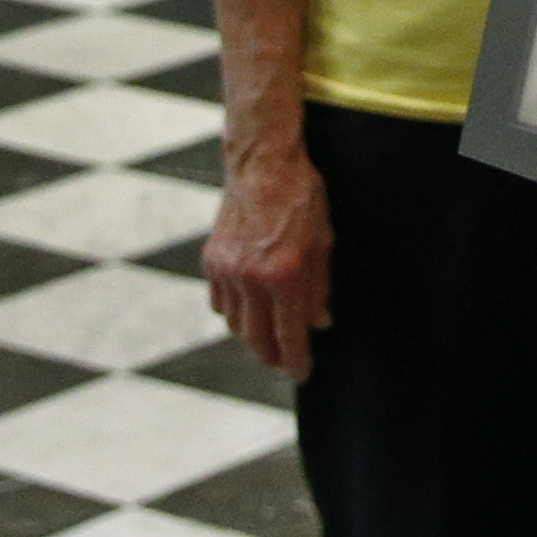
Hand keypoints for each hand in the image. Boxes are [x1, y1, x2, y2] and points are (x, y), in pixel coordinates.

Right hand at [204, 133, 334, 378]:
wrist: (262, 162)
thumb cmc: (300, 196)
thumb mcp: (324, 240)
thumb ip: (320, 287)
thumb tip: (320, 322)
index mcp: (285, 274)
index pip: (290, 336)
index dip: (296, 361)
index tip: (302, 373)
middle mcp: (252, 277)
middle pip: (257, 340)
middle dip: (272, 358)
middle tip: (284, 363)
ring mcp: (227, 269)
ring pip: (236, 325)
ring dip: (253, 337)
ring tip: (269, 338)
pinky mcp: (212, 260)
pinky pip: (220, 302)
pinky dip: (235, 313)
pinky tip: (249, 309)